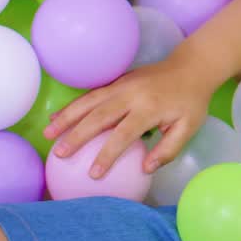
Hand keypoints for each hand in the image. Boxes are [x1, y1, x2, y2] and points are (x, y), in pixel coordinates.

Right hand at [43, 57, 216, 178]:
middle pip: (99, 116)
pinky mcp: (117, 80)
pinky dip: (73, 105)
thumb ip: (169, 149)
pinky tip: (58, 116)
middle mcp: (132, 94)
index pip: (124, 134)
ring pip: (89, 101)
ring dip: (67, 116)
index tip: (93, 174)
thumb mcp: (189, 127)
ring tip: (48, 133)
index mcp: (150, 108)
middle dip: (77, 135)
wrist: (192, 66)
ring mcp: (122, 84)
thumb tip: (145, 169)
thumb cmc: (191, 101)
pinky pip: (91, 94)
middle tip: (60, 154)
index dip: (107, 154)